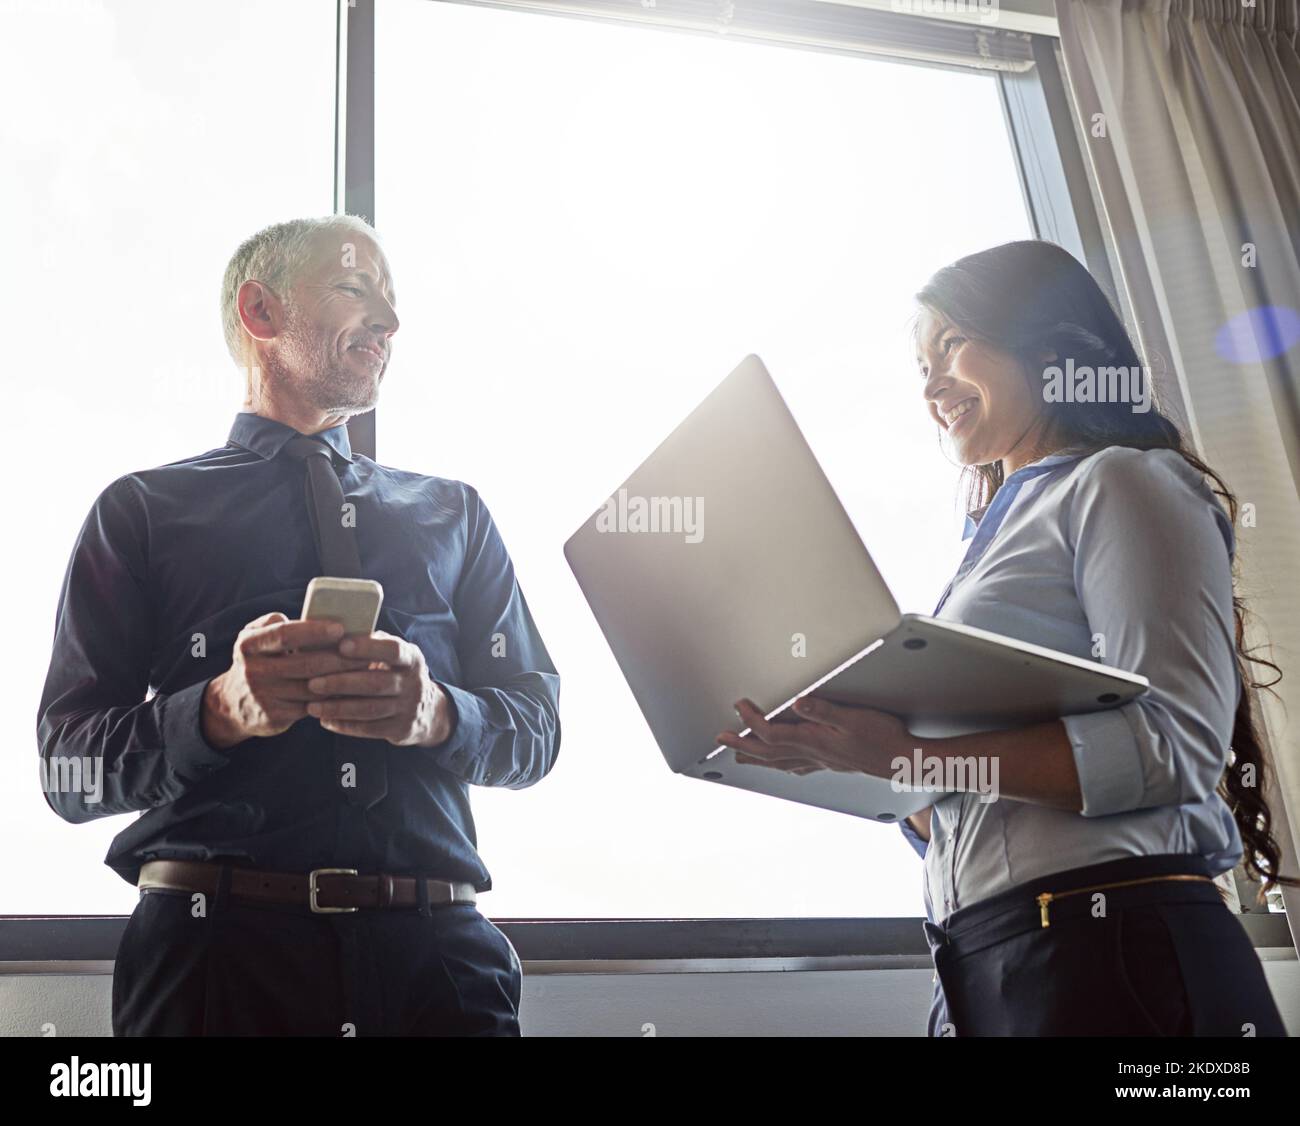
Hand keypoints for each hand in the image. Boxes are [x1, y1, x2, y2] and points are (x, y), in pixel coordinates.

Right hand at [202, 612, 375, 748]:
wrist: (234, 704)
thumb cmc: (258, 662)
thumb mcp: (254, 638)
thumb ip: (273, 623)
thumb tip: (304, 616)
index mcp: (248, 644)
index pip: (285, 635)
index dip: (314, 631)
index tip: (340, 628)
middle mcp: (253, 670)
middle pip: (306, 663)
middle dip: (340, 657)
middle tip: (366, 652)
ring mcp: (263, 696)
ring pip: (313, 686)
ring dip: (342, 678)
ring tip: (364, 669)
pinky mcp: (274, 716)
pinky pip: (312, 705)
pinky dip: (333, 697)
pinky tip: (350, 689)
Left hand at [302, 630, 454, 747]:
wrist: (425, 710)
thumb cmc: (394, 673)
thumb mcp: (392, 655)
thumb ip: (369, 645)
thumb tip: (330, 635)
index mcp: (411, 658)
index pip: (393, 650)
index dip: (368, 648)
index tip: (341, 646)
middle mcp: (414, 683)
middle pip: (376, 683)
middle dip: (342, 683)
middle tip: (312, 683)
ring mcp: (409, 708)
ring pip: (370, 709)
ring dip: (338, 708)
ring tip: (312, 706)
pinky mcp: (401, 729)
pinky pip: (369, 729)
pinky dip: (345, 725)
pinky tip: (325, 720)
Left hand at [715, 696, 910, 779]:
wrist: (903, 760)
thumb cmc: (882, 738)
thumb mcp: (853, 717)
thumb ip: (822, 710)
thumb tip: (796, 703)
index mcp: (813, 740)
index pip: (772, 732)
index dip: (751, 721)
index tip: (738, 708)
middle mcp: (812, 753)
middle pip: (767, 751)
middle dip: (741, 744)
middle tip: (720, 740)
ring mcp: (820, 761)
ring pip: (779, 761)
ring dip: (756, 757)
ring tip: (738, 756)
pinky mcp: (830, 762)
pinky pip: (796, 766)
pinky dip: (780, 765)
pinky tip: (780, 766)